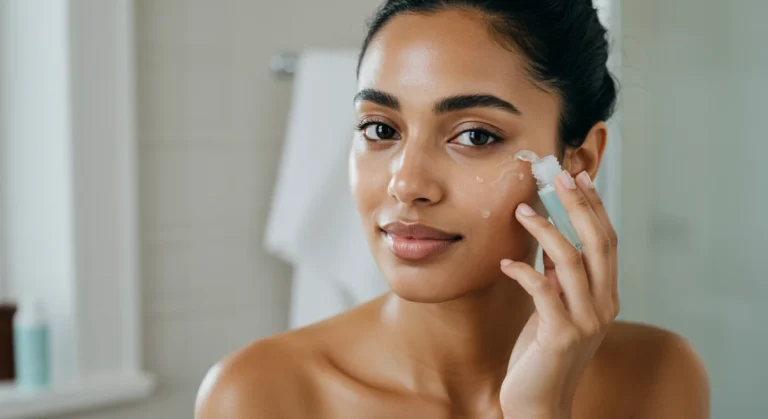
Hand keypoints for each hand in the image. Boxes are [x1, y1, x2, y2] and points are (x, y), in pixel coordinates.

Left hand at [499, 170, 618, 418]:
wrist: (539, 402)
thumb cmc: (543, 352)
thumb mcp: (555, 307)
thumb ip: (558, 277)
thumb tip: (549, 238)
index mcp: (606, 295)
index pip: (606, 241)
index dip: (595, 207)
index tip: (579, 177)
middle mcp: (604, 305)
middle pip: (598, 243)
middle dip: (580, 205)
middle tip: (560, 177)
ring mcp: (586, 321)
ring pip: (572, 261)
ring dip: (546, 230)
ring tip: (522, 210)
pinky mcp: (561, 335)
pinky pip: (543, 291)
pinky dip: (524, 271)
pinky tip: (506, 263)